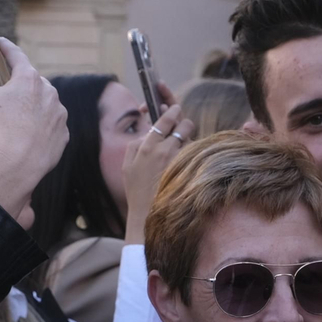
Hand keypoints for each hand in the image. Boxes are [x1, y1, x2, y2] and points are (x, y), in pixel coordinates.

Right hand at [0, 40, 68, 217]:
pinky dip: (40, 128)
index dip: (5, 47)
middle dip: (19, 83)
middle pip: (32, 81)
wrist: (16, 165)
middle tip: (6, 89)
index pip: (16, 55)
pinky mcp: (63, 135)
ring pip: (44, 104)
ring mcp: (59, 115)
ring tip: (16, 117)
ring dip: (32, 106)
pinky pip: (50, 127)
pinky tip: (28, 135)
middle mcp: (49, 93)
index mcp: (28, 79)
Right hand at [123, 103, 195, 242]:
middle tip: (182, 126)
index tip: (174, 107)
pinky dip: (193, 154)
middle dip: (185, 123)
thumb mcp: (127, 166)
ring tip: (183, 145)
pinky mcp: (189, 171)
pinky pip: (195, 154)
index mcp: (147, 147)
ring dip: (189, 139)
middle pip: (183, 125)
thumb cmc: (136, 190)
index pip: (164, 120)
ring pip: (192, 139)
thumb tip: (147, 132)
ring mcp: (178, 161)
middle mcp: (164, 150)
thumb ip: (135, 145)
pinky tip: (188, 161)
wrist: (147, 214)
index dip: (171, 111)